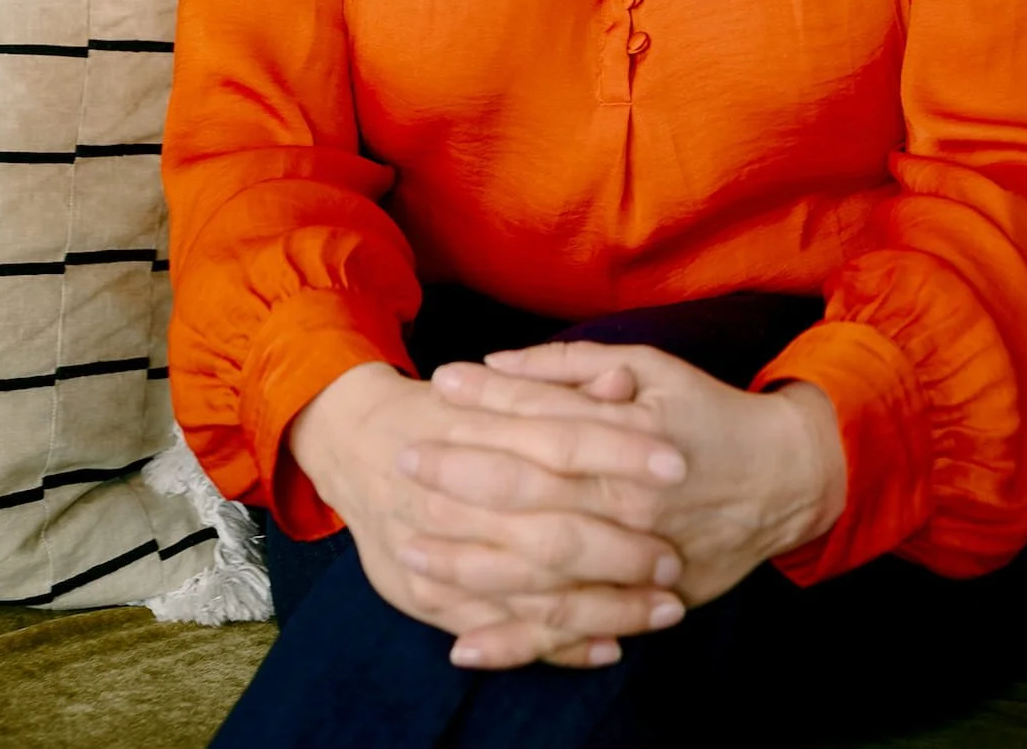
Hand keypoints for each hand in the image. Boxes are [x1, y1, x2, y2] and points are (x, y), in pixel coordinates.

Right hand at [286, 361, 690, 668]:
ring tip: (663, 607)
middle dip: (618, 548)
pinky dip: (555, 644)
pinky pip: (500, 631)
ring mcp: (437, 555)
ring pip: (532, 591)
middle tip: (672, 557)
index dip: (620, 450)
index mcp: (474, 429)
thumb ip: (562, 381)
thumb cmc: (438, 409)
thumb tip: (622, 383)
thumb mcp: (496, 384)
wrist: (351, 439)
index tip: (676, 463)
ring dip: (602, 604)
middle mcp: (453, 495)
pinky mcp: (429, 599)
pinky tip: (608, 647)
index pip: (561, 437)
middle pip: (550, 528)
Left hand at [427, 343, 845, 616]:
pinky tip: (462, 644)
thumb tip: (501, 363)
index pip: (544, 415)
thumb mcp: (651, 366)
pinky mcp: (638, 601)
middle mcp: (625, 499)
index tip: (438, 385)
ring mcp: (630, 558)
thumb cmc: (706, 413)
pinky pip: (568, 630)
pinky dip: (515, 642)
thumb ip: (574, 367)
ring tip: (410, 546)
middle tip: (403, 461)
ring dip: (470, 561)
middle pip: (531, 491)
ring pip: (540, 568)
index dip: (489, 399)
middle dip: (461, 477)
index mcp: (627, 435)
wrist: (781, 481)